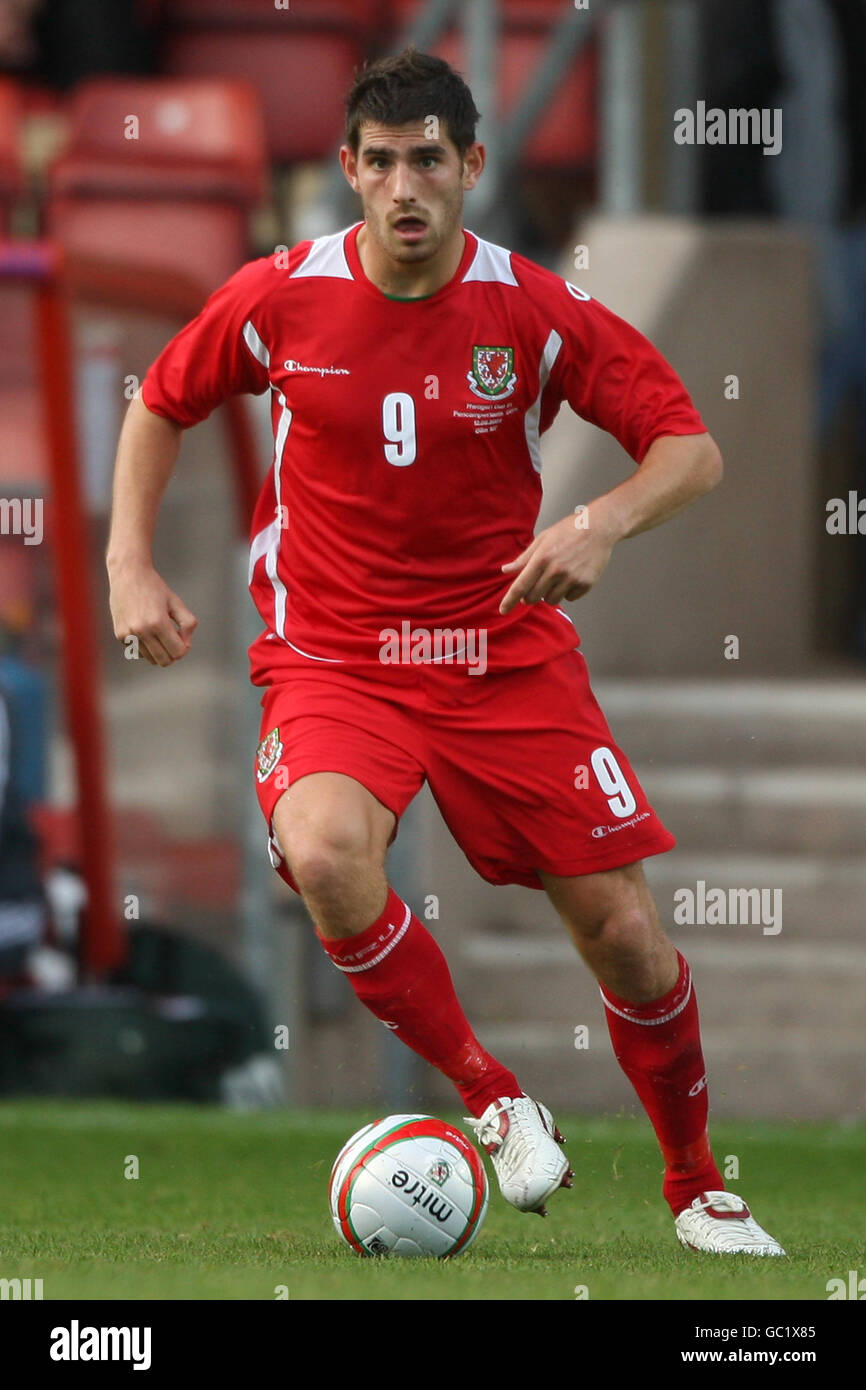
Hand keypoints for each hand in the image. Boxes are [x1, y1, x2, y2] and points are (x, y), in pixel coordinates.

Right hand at [108, 559, 197, 666]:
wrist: (128, 574)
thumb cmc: (155, 587)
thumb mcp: (177, 603)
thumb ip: (188, 624)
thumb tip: (186, 645)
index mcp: (158, 623)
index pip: (178, 653)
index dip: (184, 648)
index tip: (182, 637)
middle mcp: (141, 631)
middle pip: (164, 661)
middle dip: (172, 654)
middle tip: (173, 639)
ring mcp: (129, 634)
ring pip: (151, 659)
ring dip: (158, 651)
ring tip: (159, 633)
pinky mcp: (120, 635)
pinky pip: (138, 652)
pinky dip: (145, 646)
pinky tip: (145, 629)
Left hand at [499, 508, 615, 614]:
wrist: (599, 528)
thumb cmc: (569, 530)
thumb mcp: (543, 539)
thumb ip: (524, 558)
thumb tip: (506, 570)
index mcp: (542, 558)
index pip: (521, 586)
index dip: (510, 600)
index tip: (503, 610)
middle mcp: (555, 570)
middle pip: (534, 598)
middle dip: (531, 595)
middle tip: (537, 584)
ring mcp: (572, 578)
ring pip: (552, 600)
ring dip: (550, 594)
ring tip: (558, 577)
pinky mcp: (585, 584)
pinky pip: (570, 598)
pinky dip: (568, 592)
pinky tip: (572, 576)